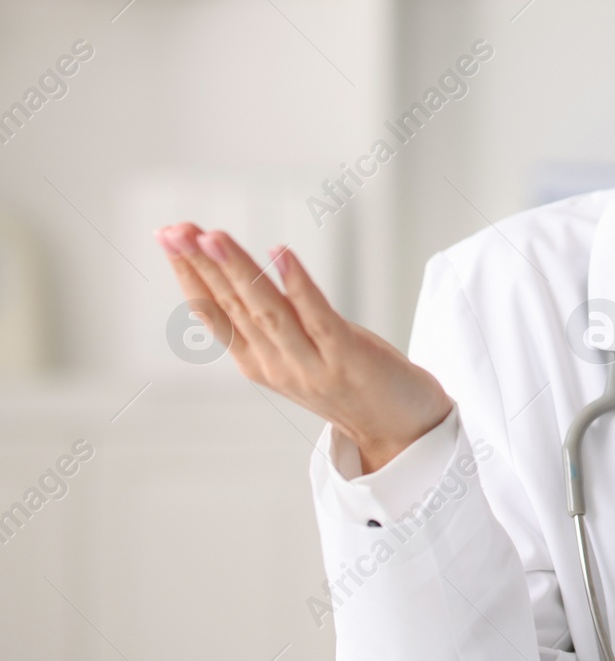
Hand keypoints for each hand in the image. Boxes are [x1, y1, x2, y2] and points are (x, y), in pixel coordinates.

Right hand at [154, 223, 452, 473]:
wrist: (401, 431)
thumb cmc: (353, 385)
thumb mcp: (299, 355)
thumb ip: (272, 325)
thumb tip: (242, 277)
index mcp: (259, 363)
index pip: (213, 313)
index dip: (188, 274)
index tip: (167, 236)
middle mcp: (277, 365)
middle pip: (232, 306)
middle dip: (200, 265)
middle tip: (173, 228)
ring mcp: (311, 363)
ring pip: (266, 310)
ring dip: (238, 270)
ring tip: (212, 236)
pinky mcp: (347, 358)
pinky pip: (318, 316)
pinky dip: (297, 284)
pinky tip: (281, 254)